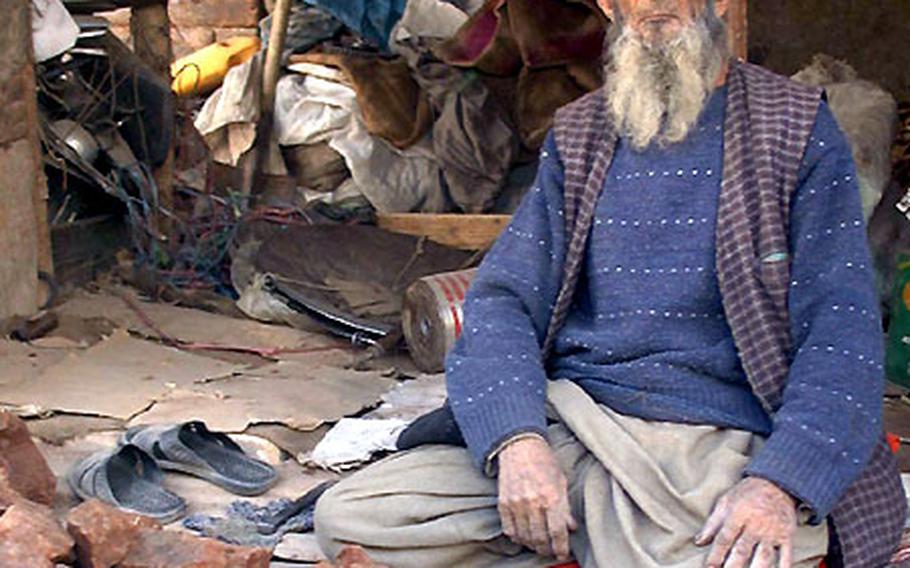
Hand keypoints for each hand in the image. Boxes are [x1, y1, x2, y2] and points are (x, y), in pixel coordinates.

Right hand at [497, 436, 576, 559]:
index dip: (561, 547)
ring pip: (525, 537)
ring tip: (538, 544)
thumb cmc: (543, 460)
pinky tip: (523, 535)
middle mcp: (533, 502)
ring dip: (533, 544)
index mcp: (551, 496)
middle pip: (540, 538)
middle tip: (551, 550)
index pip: (557, 532)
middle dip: (547, 549)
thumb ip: (566, 506)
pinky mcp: (503, 503)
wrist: (519, 445)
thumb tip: (570, 527)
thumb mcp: (561, 481)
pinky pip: (509, 530)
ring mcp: (516, 503)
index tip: (562, 553)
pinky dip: (517, 537)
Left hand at [696, 477, 797, 567]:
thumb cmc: (747, 494)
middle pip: (742, 550)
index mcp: (737, 515)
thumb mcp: (725, 502)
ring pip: (764, 556)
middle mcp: (755, 525)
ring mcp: (772, 531)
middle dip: (733, 566)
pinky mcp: (786, 535)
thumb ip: (712, 524)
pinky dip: (784, 567)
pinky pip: (786, 554)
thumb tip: (698, 542)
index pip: (724, 539)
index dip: (715, 555)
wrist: (776, 483)